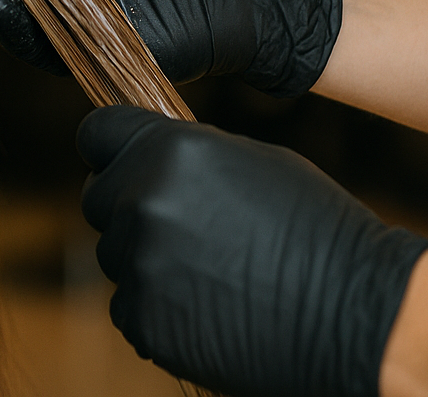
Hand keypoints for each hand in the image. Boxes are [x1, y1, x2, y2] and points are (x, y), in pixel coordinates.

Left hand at [78, 105, 427, 396]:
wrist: (355, 314)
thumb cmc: (313, 228)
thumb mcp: (251, 160)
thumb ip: (184, 153)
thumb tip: (146, 154)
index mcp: (168, 151)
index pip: (96, 134)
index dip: (109, 147)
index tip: (119, 159)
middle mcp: (142, 201)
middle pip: (97, 196)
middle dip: (128, 205)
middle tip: (182, 225)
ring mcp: (139, 262)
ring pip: (114, 252)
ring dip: (145, 257)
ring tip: (208, 269)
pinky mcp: (142, 317)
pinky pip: (127, 302)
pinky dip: (156, 305)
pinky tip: (206, 305)